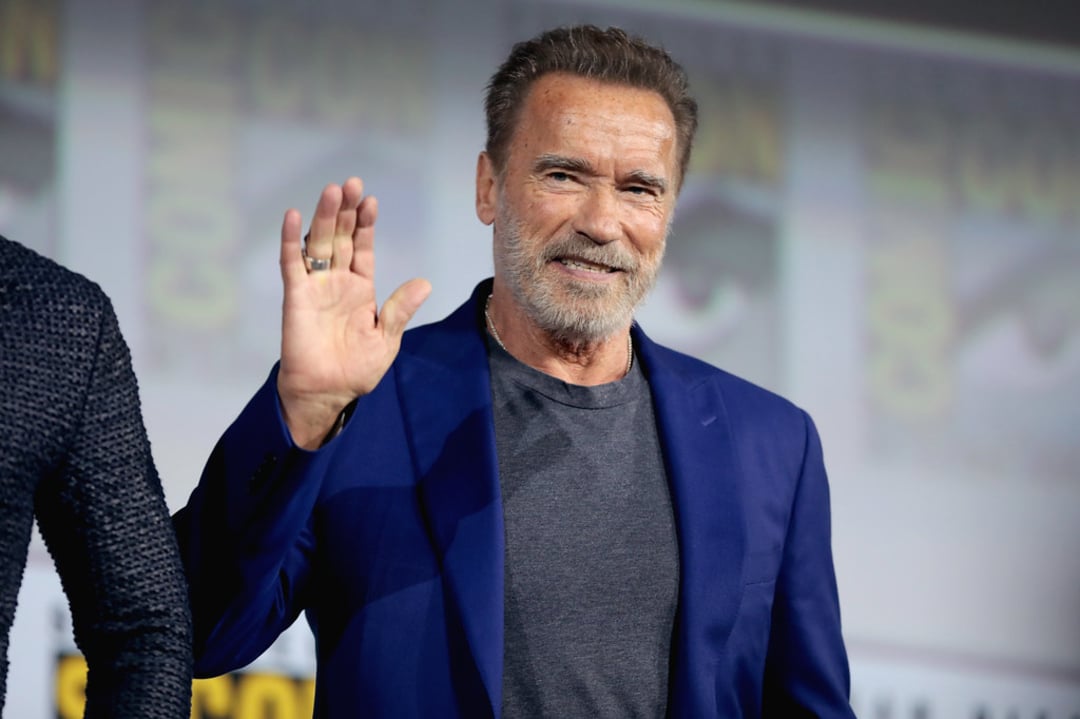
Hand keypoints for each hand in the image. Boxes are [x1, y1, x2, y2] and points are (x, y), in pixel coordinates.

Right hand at [276, 177, 430, 448]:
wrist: (328, 392)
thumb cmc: (356, 369)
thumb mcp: (386, 338)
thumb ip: (400, 309)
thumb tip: (424, 283)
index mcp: (360, 289)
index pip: (363, 248)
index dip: (366, 225)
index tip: (371, 201)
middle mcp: (337, 281)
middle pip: (342, 238)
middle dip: (347, 211)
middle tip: (352, 182)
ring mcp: (315, 286)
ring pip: (319, 243)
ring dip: (325, 217)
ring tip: (333, 191)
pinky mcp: (296, 296)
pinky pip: (291, 263)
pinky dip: (290, 240)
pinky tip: (292, 217)